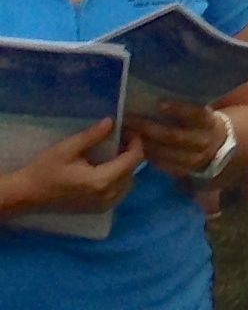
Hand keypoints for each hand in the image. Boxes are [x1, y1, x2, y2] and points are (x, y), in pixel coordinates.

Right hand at [4, 120, 142, 218]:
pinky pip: (118, 192)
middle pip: (133, 171)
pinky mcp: (96, 210)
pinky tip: (106, 168)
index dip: (136, 142)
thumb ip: (92, 136)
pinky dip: (119, 179)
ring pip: (128, 183)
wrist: (26, 195)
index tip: (127, 130)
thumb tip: (112, 122)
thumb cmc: (45, 171)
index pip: (134, 159)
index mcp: (102, 181)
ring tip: (114, 152)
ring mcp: (102, 206)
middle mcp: (107, 196)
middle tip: (121, 138)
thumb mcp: (68, 148)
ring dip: (126, 166)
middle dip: (131, 153)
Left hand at [124, 102, 228, 180]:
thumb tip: (155, 98)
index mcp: (209, 122)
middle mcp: (202, 141)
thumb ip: (185, 108)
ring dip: (142, 143)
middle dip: (148, 127)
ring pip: (164, 152)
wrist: (216, 146)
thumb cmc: (200, 122)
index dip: (178, 109)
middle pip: (173, 136)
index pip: (195, 114)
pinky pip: (160, 164)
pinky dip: (146, 155)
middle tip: (129, 119)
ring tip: (126, 134)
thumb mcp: (200, 112)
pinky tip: (134, 148)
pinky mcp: (182, 171)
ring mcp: (193, 159)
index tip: (158, 103)